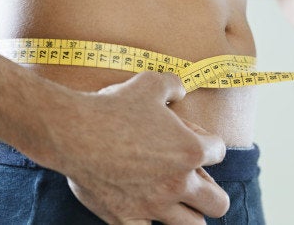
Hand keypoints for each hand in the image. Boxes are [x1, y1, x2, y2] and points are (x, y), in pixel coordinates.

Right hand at [41, 72, 229, 223]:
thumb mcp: (150, 83)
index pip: (219, 152)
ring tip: (177, 202)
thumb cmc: (114, 106)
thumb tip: (181, 89)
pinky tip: (144, 213)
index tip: (193, 140)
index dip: (209, 144)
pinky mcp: (127, 218)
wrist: (73, 132)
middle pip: (219, 203)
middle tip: (196, 181)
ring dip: (190, 213)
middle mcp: (178, 183)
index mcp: (190, 151)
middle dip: (211, 191)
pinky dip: (149, 223)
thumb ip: (173, 85)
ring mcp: (154, 205)